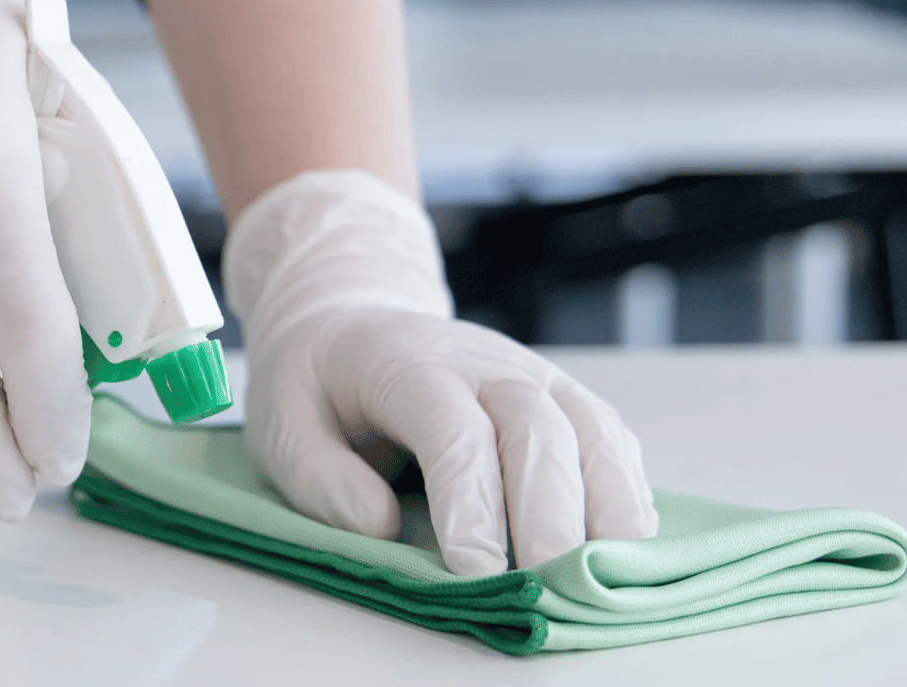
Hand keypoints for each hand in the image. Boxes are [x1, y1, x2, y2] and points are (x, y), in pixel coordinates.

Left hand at [225, 170, 657, 575]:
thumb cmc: (316, 381)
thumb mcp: (281, 422)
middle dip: (550, 515)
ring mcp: (533, 375)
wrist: (350, 319)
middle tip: (549, 587)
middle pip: (538, 429)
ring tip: (604, 576)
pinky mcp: (564, 398)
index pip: (454, 430)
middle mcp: (484, 362)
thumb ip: (319, 476)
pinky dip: (626, 494)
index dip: (472, 503)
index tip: (477, 573)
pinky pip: (612, 442)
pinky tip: (621, 545)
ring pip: (592, 430)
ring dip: (607, 506)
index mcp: (407, 363)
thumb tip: (378, 526)